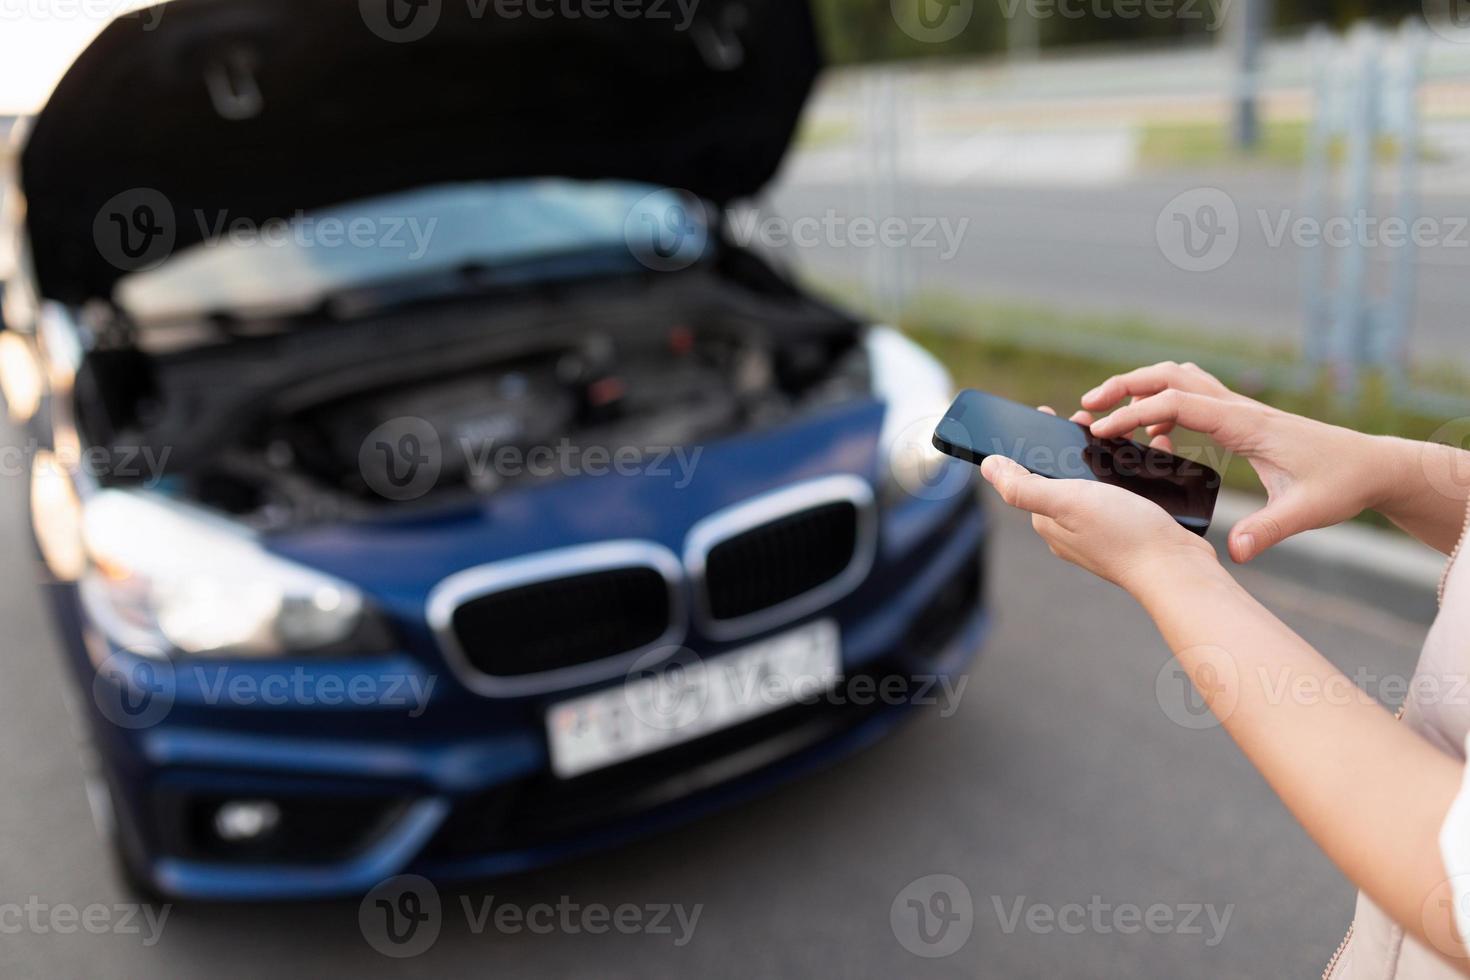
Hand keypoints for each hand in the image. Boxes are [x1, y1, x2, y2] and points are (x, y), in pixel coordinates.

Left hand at [978, 406, 1218, 593]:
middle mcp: (1071, 527)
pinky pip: (1123, 490)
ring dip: (1103, 453)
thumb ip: (1023, 486)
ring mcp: (1102, 528)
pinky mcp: (1131, 526)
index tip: (1050, 415)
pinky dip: (1130, 469)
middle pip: (1064, 475)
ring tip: (1119, 431)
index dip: (1037, 443)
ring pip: (1095, 480)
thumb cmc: (1122, 534)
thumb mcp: (1066, 502)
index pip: (1032, 474)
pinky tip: (1143, 454)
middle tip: (1088, 420)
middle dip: (1072, 444)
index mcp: (1049, 520)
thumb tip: (988, 466)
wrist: (1178, 567)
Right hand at [1082, 362, 1384, 562]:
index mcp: (1245, 422)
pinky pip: (1190, 398)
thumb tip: (1236, 552)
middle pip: (1168, 375)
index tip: (1099, 431)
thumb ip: (1267, 531)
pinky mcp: (1240, 419)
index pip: (1176, 402)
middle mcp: (1238, 407)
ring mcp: (1238, 409)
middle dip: (1123, 386)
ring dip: (1139, 389)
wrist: (1372, 465)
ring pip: (1177, 379)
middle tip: (1088, 407)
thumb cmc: (1341, 483)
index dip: (1133, 414)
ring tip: (1108, 415)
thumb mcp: (1306, 512)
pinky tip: (1156, 438)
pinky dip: (1161, 406)